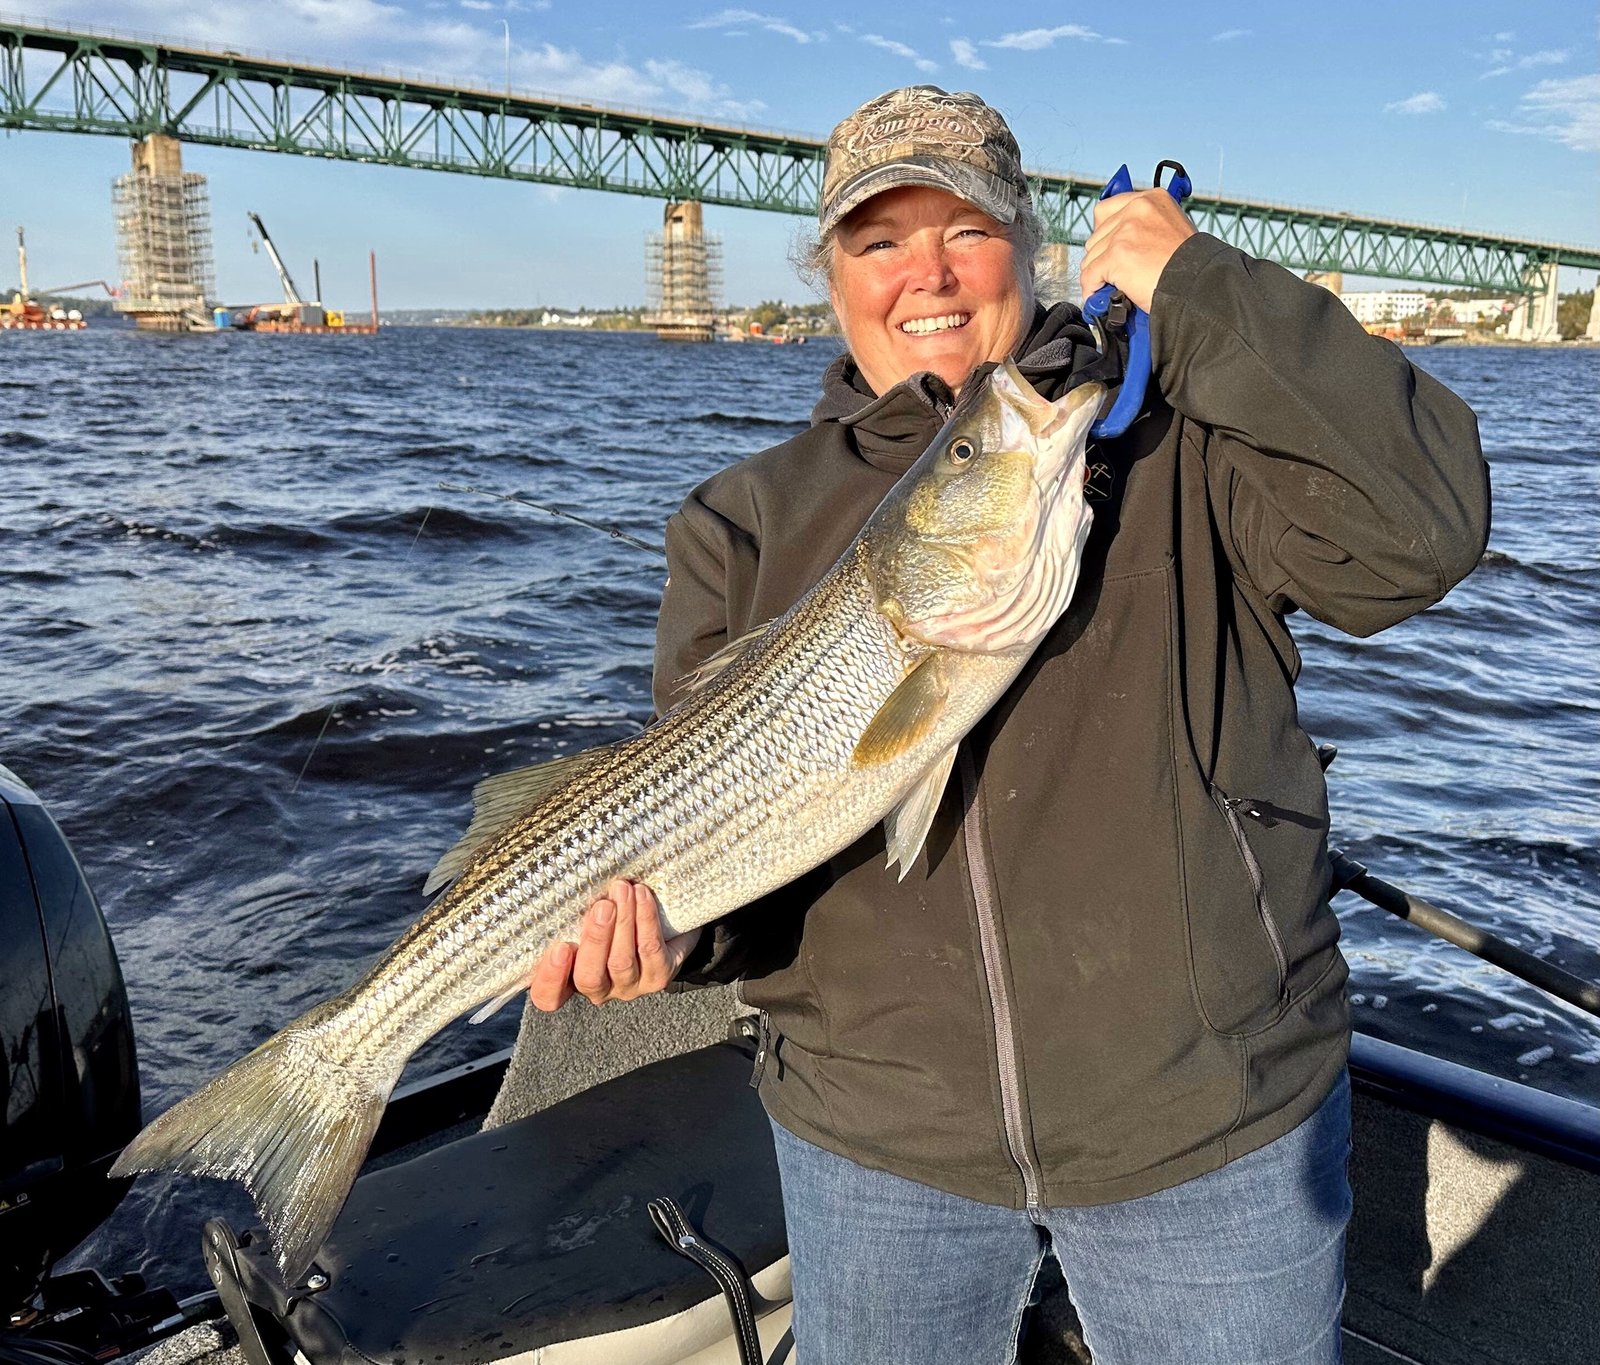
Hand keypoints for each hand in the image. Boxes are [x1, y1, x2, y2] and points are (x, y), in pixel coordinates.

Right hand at [529, 878, 701, 1009]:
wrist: (664, 927)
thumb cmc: (610, 917)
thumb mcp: (584, 916)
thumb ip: (573, 912)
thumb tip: (566, 882)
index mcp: (569, 978)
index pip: (548, 995)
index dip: (550, 977)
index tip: (560, 947)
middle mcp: (598, 989)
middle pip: (589, 977)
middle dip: (595, 939)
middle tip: (602, 906)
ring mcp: (628, 987)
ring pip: (621, 962)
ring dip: (623, 922)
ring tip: (623, 890)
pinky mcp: (658, 977)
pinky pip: (650, 950)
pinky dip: (646, 920)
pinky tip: (642, 895)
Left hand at [1078, 187, 1196, 314]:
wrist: (1200, 284)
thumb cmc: (1191, 266)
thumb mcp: (1171, 231)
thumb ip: (1146, 229)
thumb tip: (1119, 243)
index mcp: (1152, 199)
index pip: (1106, 210)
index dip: (1104, 234)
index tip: (1106, 249)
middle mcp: (1137, 209)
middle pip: (1096, 236)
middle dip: (1101, 258)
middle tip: (1113, 274)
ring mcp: (1126, 231)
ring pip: (1091, 257)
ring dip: (1098, 275)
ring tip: (1111, 287)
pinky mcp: (1117, 255)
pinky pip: (1089, 275)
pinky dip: (1091, 289)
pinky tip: (1100, 297)